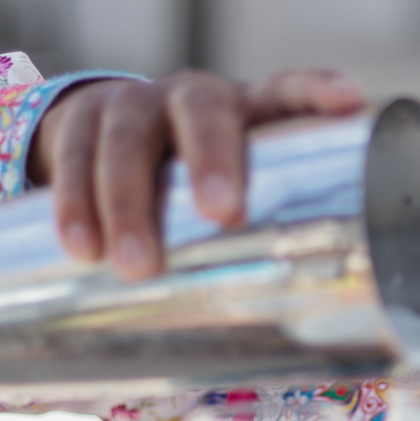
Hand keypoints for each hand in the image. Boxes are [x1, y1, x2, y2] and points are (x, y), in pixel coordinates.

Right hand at [27, 68, 365, 278]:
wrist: (99, 133)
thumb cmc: (188, 175)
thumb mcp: (233, 185)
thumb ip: (269, 232)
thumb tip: (322, 330)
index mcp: (246, 108)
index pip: (288, 90)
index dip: (316, 90)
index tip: (347, 100)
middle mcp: (191, 96)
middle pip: (203, 113)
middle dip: (213, 160)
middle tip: (223, 214)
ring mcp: (131, 105)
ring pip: (128, 141)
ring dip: (128, 201)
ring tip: (133, 266)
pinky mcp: (78, 121)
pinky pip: (72, 157)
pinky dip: (72, 203)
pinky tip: (79, 246)